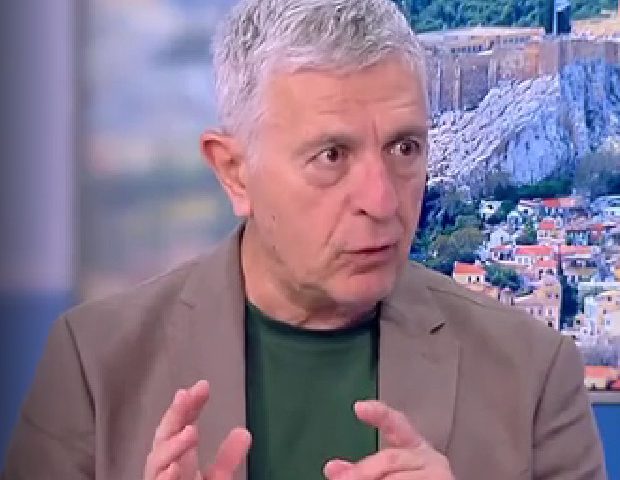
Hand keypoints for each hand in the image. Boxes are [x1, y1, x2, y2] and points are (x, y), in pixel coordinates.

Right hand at [144, 380, 250, 479]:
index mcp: (180, 459)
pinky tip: (173, 469)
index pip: (182, 424)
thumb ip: (228, 458)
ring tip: (191, 432)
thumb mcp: (218, 479)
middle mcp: (167, 468)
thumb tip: (244, 431)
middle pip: (165, 436)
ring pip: (156, 462)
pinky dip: (163, 478)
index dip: (189, 405)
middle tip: (186, 396)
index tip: (203, 386)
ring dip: (172, 446)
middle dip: (175, 415)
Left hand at [324, 400, 453, 479]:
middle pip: (390, 458)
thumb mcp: (389, 472)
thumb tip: (332, 468)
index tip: (359, 407)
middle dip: (363, 471)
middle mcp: (429, 457)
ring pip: (397, 477)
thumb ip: (363, 469)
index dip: (379, 413)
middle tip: (341, 479)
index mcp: (415, 447)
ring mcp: (438, 473)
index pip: (396, 423)